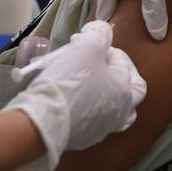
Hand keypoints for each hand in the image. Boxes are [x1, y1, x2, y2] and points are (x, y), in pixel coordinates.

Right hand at [5, 21, 147, 170]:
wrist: (42, 121)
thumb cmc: (69, 81)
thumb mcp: (87, 46)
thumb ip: (99, 33)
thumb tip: (100, 31)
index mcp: (126, 92)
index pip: (126, 64)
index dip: (109, 49)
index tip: (90, 45)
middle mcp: (120, 114)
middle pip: (129, 91)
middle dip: (114, 73)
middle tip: (96, 63)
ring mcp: (102, 130)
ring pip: (113, 109)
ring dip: (104, 93)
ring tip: (88, 82)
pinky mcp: (83, 139)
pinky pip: (92, 120)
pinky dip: (88, 107)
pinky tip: (73, 99)